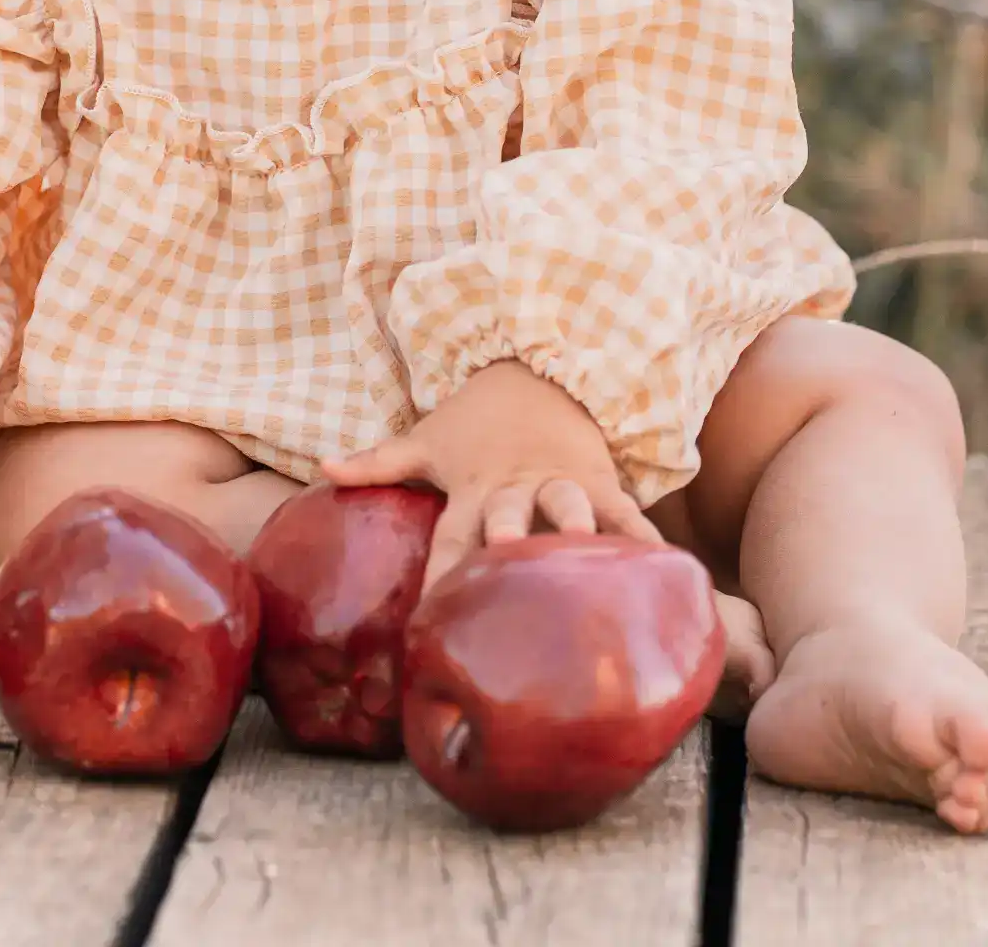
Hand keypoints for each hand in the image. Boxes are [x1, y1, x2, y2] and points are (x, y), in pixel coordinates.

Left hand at [322, 359, 661, 588]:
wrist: (538, 367)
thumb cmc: (476, 419)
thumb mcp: (426, 438)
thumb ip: (378, 461)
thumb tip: (322, 466)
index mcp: (471, 487)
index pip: (449, 538)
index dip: (441, 575)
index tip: (430, 620)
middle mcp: (514, 488)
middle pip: (508, 519)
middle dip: (506, 545)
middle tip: (505, 575)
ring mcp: (560, 482)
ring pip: (567, 507)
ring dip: (574, 531)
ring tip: (586, 567)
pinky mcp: (599, 480)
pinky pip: (624, 512)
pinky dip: (642, 539)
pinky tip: (665, 570)